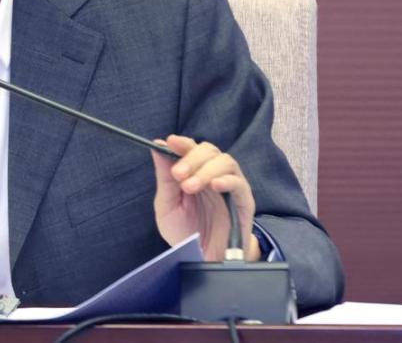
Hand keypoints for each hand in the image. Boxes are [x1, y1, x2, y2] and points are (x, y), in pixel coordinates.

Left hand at [151, 134, 260, 260]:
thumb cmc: (186, 232)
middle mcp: (213, 175)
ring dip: (205, 170)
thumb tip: (157, 146)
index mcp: (193, 173)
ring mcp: (230, 187)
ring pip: (225, 162)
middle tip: (178, 174)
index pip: (191, 148)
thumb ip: (164, 178)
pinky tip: (214, 186)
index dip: (182, 143)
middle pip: (209, 150)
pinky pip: (240, 183)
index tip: (170, 142)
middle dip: (191, 158)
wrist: (204, 260)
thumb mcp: (167, 206)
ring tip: (190, 186)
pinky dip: (227, 180)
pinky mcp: (244, 201)